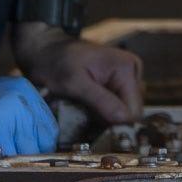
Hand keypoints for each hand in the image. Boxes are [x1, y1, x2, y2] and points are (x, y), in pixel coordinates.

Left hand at [14, 25, 142, 123]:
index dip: (116, 124)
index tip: (93, 129)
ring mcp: (126, 78)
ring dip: (103, 118)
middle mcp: (132, 72)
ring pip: (122, 111)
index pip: (133, 110)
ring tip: (81, 111)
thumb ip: (101, 100)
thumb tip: (125, 120)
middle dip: (108, 120)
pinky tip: (86, 108)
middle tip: (82, 119)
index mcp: (126, 68)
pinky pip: (116, 106)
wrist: (47, 51)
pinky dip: (101, 112)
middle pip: (129, 112)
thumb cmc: (57, 63)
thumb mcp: (75, 83)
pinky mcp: (118, 83)